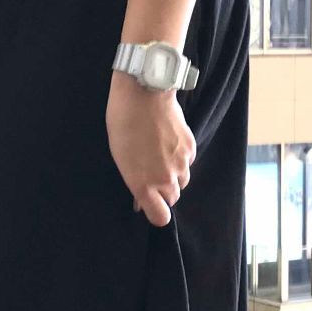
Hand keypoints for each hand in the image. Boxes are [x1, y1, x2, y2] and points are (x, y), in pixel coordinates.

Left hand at [105, 72, 195, 226]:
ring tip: (159, 156)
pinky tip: (168, 144)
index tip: (149, 206)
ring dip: (173, 176)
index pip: (161, 217)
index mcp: (143, 185)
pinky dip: (180, 159)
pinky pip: (188, 163)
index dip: (156, 213)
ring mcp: (180, 164)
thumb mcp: (121, 158)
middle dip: (163, 191)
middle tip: (150, 174)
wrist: (143, 93)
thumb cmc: (124, 123)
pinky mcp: (190, 149)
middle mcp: (165, 179)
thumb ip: (134, 182)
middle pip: (172, 198)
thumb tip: (140, 200)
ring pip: (182, 181)